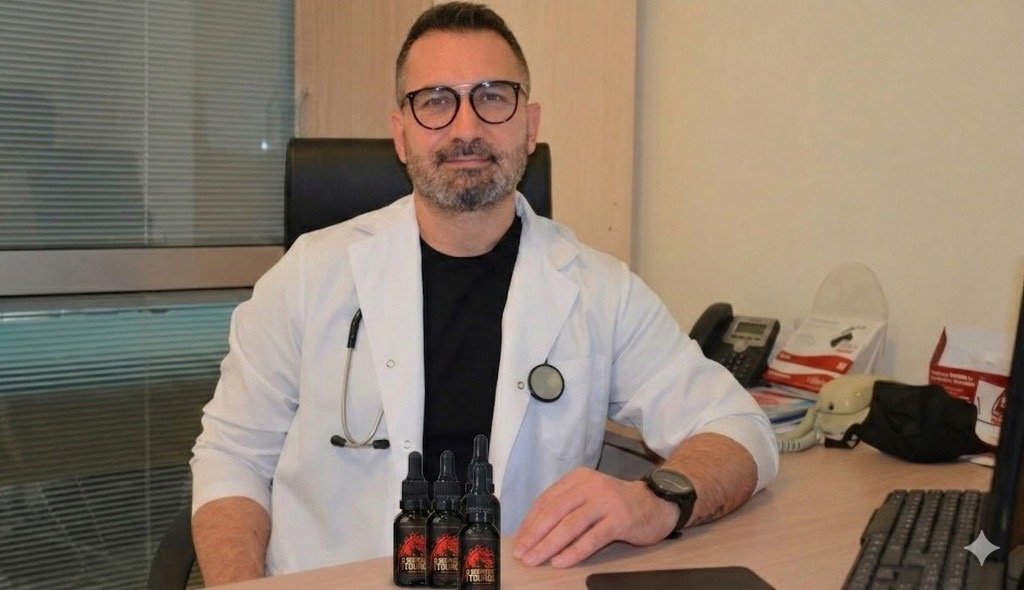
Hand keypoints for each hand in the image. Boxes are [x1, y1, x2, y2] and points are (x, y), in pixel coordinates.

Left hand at [512, 467, 678, 567]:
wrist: (656, 503)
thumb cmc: (616, 504)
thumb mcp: (588, 497)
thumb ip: (566, 507)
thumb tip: (534, 531)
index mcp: (577, 479)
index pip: (546, 501)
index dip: (530, 523)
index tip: (519, 541)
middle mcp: (590, 486)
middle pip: (555, 512)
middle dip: (535, 535)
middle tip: (522, 553)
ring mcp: (606, 502)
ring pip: (570, 525)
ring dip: (549, 545)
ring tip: (535, 559)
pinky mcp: (620, 519)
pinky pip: (592, 538)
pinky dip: (574, 551)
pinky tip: (561, 561)